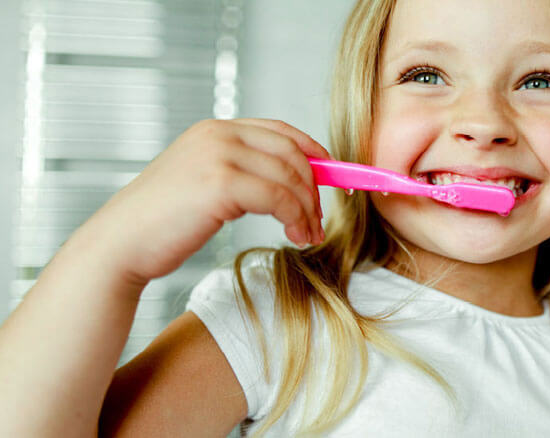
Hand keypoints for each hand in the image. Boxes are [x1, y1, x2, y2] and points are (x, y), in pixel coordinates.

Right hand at [81, 118, 329, 284]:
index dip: (314, 153)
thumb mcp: (203, 184)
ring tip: (308, 235)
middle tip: (318, 220)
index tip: (331, 179)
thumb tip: (291, 181)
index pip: (281, 131)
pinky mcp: (221, 183)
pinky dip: (296, 219)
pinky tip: (295, 237)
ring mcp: (219, 155)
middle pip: (293, 152)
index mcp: (214, 130)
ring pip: (291, 177)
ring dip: (308, 209)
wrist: (120, 245)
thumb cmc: (161, 223)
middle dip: (314, 188)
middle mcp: (218, 135)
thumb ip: (240, 172)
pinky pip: (279, 198)